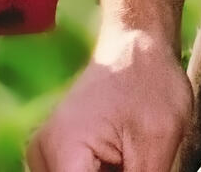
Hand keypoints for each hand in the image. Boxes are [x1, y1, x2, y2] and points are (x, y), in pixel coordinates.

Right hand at [25, 29, 194, 171]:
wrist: (137, 43)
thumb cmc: (150, 83)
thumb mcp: (157, 145)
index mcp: (63, 151)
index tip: (133, 171)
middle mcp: (43, 155)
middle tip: (137, 161)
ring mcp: (46, 155)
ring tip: (132, 157)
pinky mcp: (57, 155)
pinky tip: (125, 161)